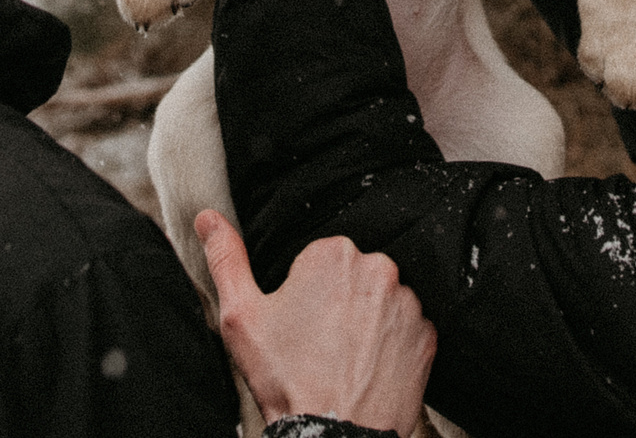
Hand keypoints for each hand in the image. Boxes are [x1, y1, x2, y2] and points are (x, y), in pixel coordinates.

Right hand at [197, 210, 434, 437]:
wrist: (333, 434)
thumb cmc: (287, 380)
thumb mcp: (241, 316)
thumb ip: (226, 258)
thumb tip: (209, 219)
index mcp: (333, 254)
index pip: (317, 260)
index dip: (302, 293)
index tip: (298, 322)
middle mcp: (379, 269)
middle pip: (352, 277)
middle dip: (335, 303)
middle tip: (316, 343)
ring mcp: (408, 304)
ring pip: (380, 302)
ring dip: (364, 322)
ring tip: (341, 359)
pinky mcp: (427, 336)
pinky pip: (406, 330)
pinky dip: (389, 345)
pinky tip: (366, 367)